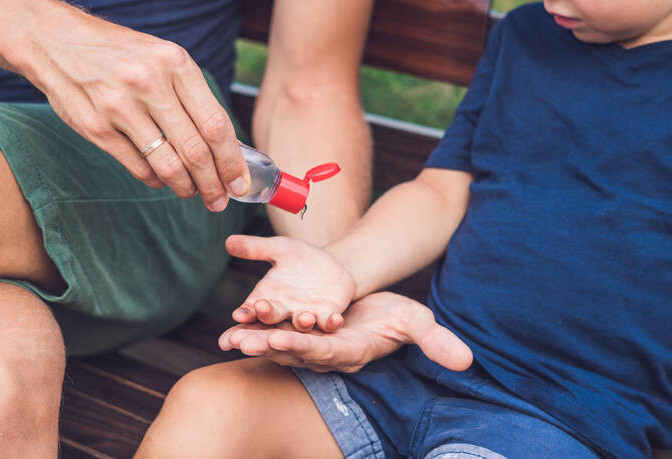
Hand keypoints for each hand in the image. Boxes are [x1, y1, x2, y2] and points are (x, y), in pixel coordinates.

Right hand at [20, 4, 249, 210]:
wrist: (57, 42)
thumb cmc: (123, 55)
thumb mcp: (165, 60)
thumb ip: (194, 98)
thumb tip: (228, 147)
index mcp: (175, 64)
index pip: (216, 125)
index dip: (231, 161)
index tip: (239, 182)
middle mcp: (149, 84)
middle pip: (195, 151)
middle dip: (214, 184)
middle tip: (220, 200)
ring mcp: (119, 107)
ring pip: (168, 165)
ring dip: (186, 188)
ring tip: (193, 193)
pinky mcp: (96, 128)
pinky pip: (138, 168)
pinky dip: (156, 180)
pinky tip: (163, 180)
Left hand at [219, 291, 472, 372]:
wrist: (376, 308)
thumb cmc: (396, 315)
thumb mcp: (417, 322)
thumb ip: (436, 341)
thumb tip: (467, 361)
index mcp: (350, 350)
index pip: (326, 352)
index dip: (305, 348)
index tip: (283, 343)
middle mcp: (326, 352)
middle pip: (294, 351)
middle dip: (269, 347)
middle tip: (243, 342)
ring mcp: (310, 344)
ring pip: (279, 343)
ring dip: (255, 340)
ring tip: (229, 337)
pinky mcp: (300, 333)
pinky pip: (275, 331)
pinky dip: (256, 328)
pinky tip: (233, 323)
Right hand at [226, 235, 355, 331]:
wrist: (330, 265)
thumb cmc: (298, 258)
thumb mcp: (279, 248)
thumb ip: (255, 248)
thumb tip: (228, 241)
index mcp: (266, 298)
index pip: (251, 309)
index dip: (245, 313)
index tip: (238, 314)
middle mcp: (283, 312)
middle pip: (272, 319)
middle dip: (267, 316)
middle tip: (262, 310)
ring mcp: (305, 316)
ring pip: (301, 324)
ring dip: (302, 322)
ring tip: (304, 317)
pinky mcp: (328, 316)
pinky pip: (328, 323)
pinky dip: (331, 322)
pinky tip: (335, 319)